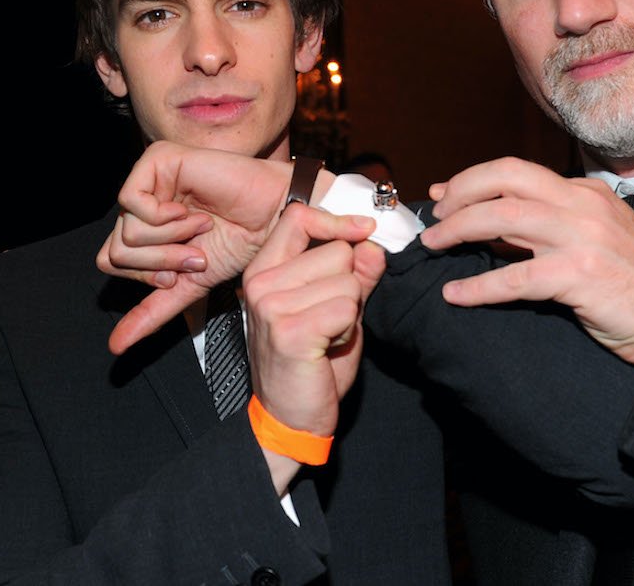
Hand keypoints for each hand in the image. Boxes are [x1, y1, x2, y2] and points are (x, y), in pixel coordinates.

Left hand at [98, 141, 330, 353]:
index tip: (188, 269)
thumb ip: (153, 312)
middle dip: (160, 262)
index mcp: (148, 227)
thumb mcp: (191, 285)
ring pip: (124, 230)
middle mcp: (145, 201)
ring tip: (203, 226)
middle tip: (197, 252)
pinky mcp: (158, 159)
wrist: (276, 218)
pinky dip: (165, 218)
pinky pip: (132, 201)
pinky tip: (192, 210)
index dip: (148, 275)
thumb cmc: (243, 242)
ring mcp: (150, 178)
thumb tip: (115, 346)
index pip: (113, 260)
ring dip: (170, 240)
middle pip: (116, 248)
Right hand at [244, 204, 382, 437]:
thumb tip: (372, 242)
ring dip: (350, 310)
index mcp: (265, 270)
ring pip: (348, 280)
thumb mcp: (336, 309)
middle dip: (349, 284)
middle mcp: (261, 282)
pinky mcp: (289, 329)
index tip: (362, 231)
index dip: (336, 222)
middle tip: (328, 318)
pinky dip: (348, 329)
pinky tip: (327, 347)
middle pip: (338, 250)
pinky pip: (347, 307)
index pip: (299, 216)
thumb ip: (355, 274)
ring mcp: (271, 304)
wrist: (289, 417)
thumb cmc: (310, 364)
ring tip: (326, 334)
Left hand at [419, 157, 633, 364]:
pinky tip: (456, 294)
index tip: (443, 194)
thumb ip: (547, 226)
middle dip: (461, 193)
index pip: (517, 172)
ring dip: (459, 230)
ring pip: (504, 218)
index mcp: (585, 193)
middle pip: (506, 179)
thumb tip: (487, 220)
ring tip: (433, 246)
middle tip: (435, 217)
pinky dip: (479, 286)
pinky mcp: (580, 274)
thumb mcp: (591, 239)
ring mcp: (583, 236)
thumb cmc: (630, 285)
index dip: (473, 180)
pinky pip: (515, 277)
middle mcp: (583, 205)